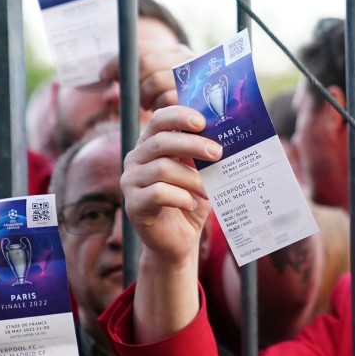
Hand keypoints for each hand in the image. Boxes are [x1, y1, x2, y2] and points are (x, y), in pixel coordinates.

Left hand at [100, 43, 195, 111]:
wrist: (207, 121)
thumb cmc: (176, 102)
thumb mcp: (159, 81)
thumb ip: (141, 72)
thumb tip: (103, 74)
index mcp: (175, 50)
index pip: (140, 48)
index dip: (117, 62)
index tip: (104, 75)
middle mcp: (187, 58)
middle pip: (145, 63)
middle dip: (132, 81)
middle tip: (133, 96)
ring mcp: (193, 76)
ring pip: (154, 81)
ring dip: (144, 96)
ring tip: (148, 105)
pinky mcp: (195, 97)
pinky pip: (166, 99)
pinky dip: (158, 106)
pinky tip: (160, 110)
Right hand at [122, 106, 220, 265]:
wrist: (179, 239)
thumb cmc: (190, 200)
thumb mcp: (199, 173)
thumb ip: (202, 154)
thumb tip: (224, 134)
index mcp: (150, 145)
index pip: (158, 119)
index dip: (178, 116)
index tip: (202, 121)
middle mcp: (136, 159)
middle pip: (161, 142)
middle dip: (192, 145)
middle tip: (218, 153)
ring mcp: (130, 182)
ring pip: (162, 169)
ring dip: (192, 179)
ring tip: (209, 190)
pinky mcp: (133, 205)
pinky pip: (158, 193)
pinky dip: (181, 197)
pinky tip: (191, 203)